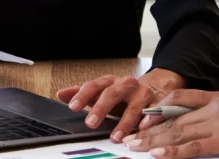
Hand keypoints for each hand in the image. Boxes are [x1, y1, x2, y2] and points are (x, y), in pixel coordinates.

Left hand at [56, 69, 180, 142]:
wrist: (152, 88)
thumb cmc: (121, 95)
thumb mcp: (102, 92)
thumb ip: (82, 94)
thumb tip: (60, 94)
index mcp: (110, 82)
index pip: (94, 85)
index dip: (83, 95)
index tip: (73, 107)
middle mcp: (127, 84)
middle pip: (112, 93)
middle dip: (102, 107)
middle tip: (91, 123)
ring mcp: (143, 93)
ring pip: (134, 106)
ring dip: (125, 122)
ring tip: (115, 137)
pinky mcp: (158, 103)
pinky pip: (155, 112)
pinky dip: (149, 120)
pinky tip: (142, 129)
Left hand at [122, 90, 218, 157]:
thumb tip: (206, 122)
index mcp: (218, 97)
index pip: (180, 98)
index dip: (158, 108)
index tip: (143, 118)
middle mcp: (214, 108)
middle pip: (173, 118)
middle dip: (148, 129)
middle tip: (128, 137)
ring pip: (178, 132)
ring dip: (154, 141)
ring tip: (134, 147)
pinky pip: (194, 147)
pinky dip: (174, 151)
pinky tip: (159, 154)